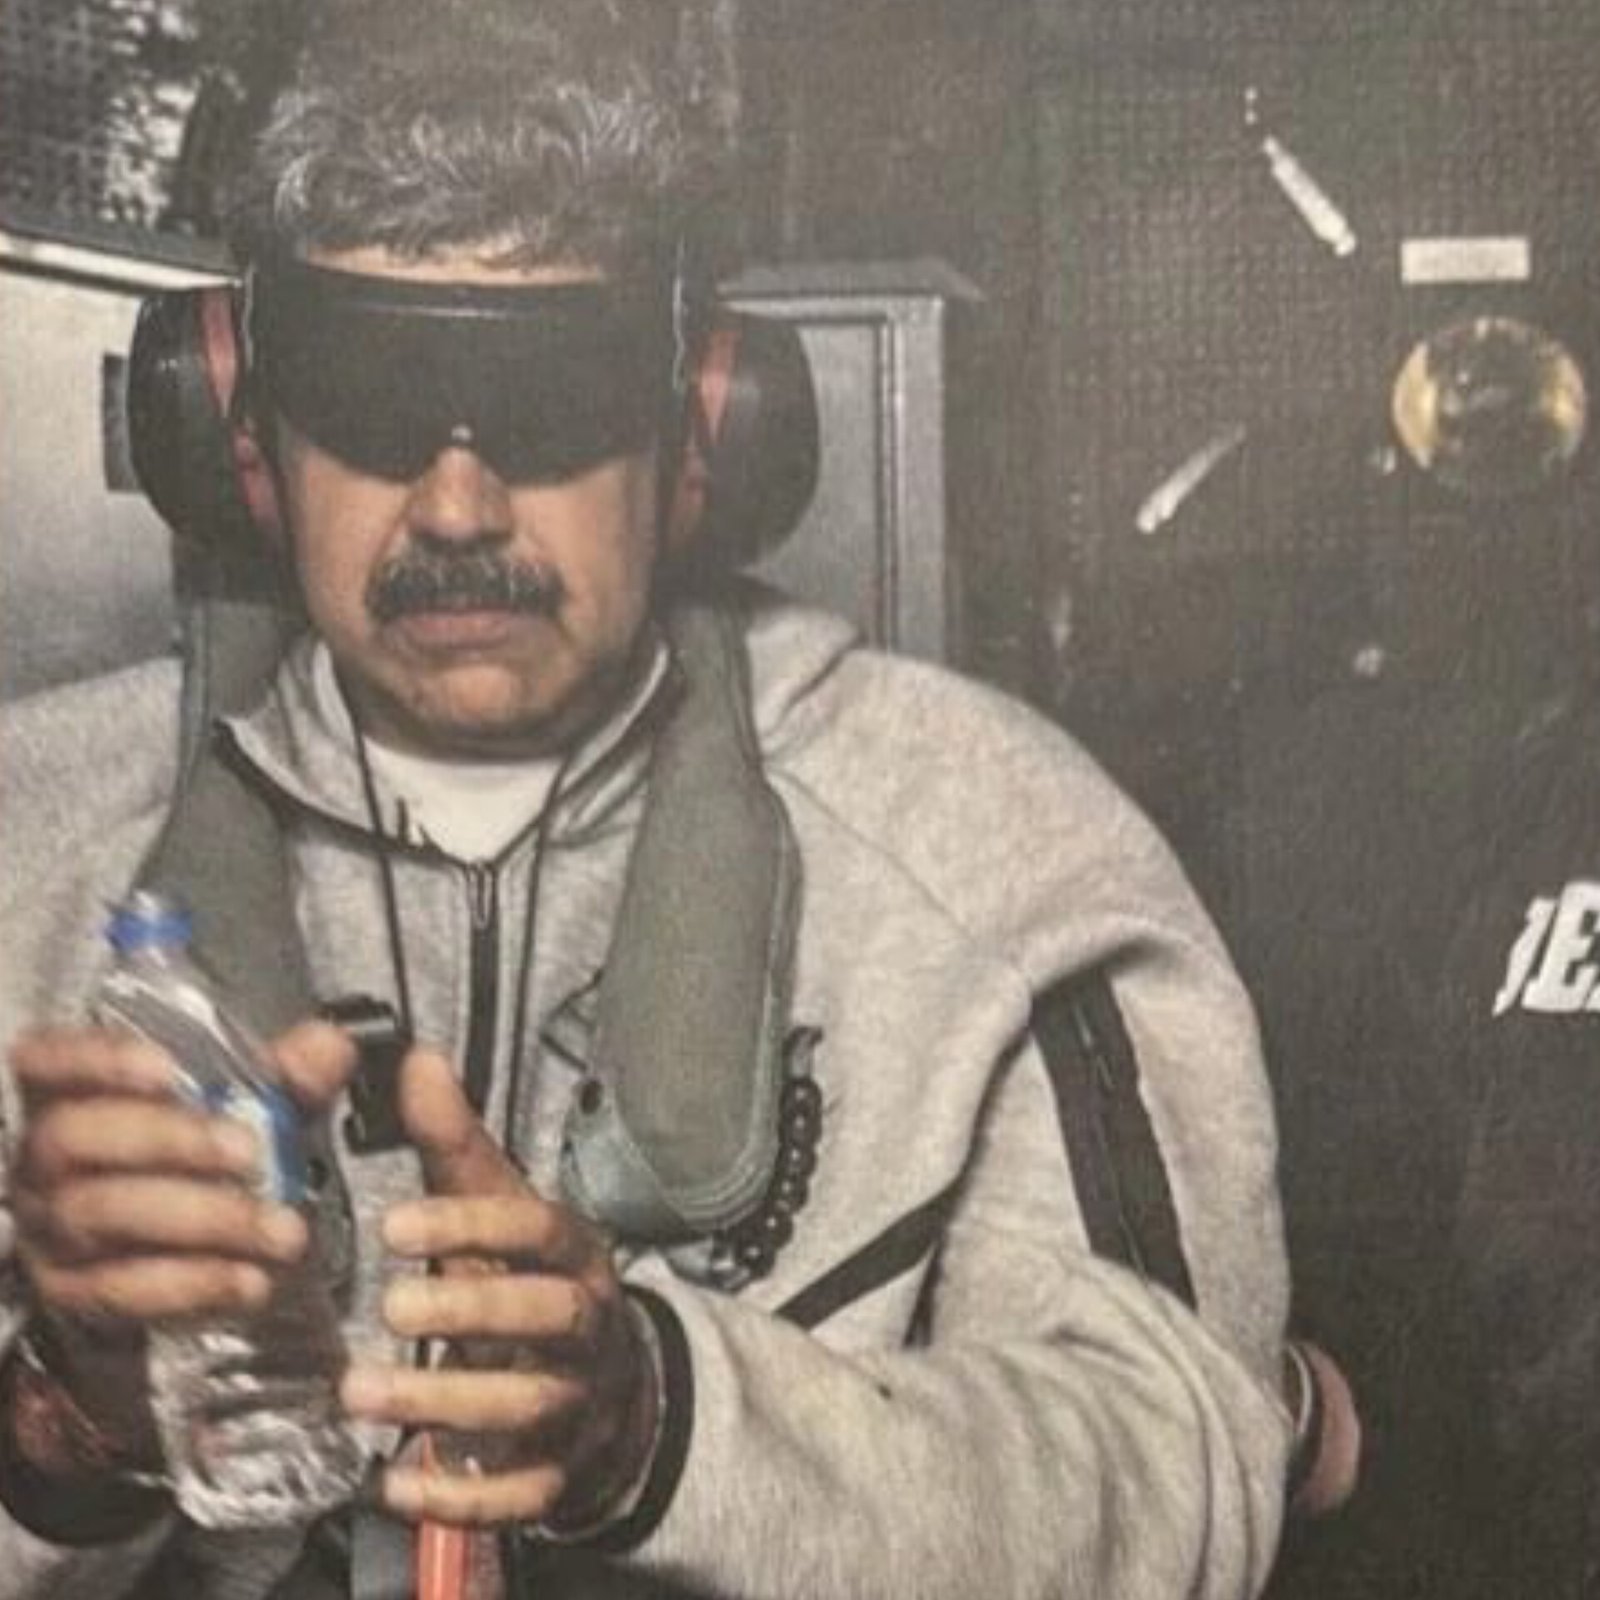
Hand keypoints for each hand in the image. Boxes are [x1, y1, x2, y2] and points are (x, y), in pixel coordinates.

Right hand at [5, 1018, 354, 1447]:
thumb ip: (286, 1073)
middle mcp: (46, 1157)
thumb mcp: (247, 1104)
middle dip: (169, 1141)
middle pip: (78, 1137)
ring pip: (102, 1216)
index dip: (100, 1059)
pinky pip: (120, 1289)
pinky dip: (192, 1284)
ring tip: (280, 1230)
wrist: (167, 1251)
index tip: (169, 1070)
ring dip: (201, 1221)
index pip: (52, 1058)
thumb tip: (330, 1046)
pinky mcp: (72, 1291)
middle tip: (249, 1153)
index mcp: (73, 1092)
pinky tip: (251, 1280)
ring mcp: (51, 1226)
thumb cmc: (200, 1153)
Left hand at [342, 1048, 659, 1530]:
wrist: (609, 1383)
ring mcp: (578, 1403)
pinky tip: (393, 1484)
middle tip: (388, 1305)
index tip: (394, 1224)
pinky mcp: (558, 1473)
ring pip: (528, 1407)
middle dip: (471, 1311)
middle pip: (547, 1317)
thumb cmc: (532, 1278)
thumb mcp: (500, 1207)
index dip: (473, 1225)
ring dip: (445, 1403)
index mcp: (575, 1252)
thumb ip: (453, 1145)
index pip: (537, 1230)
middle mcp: (586, 1325)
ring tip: (358, 1393)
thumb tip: (415, 1059)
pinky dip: (461, 1496)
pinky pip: (520, 1494)